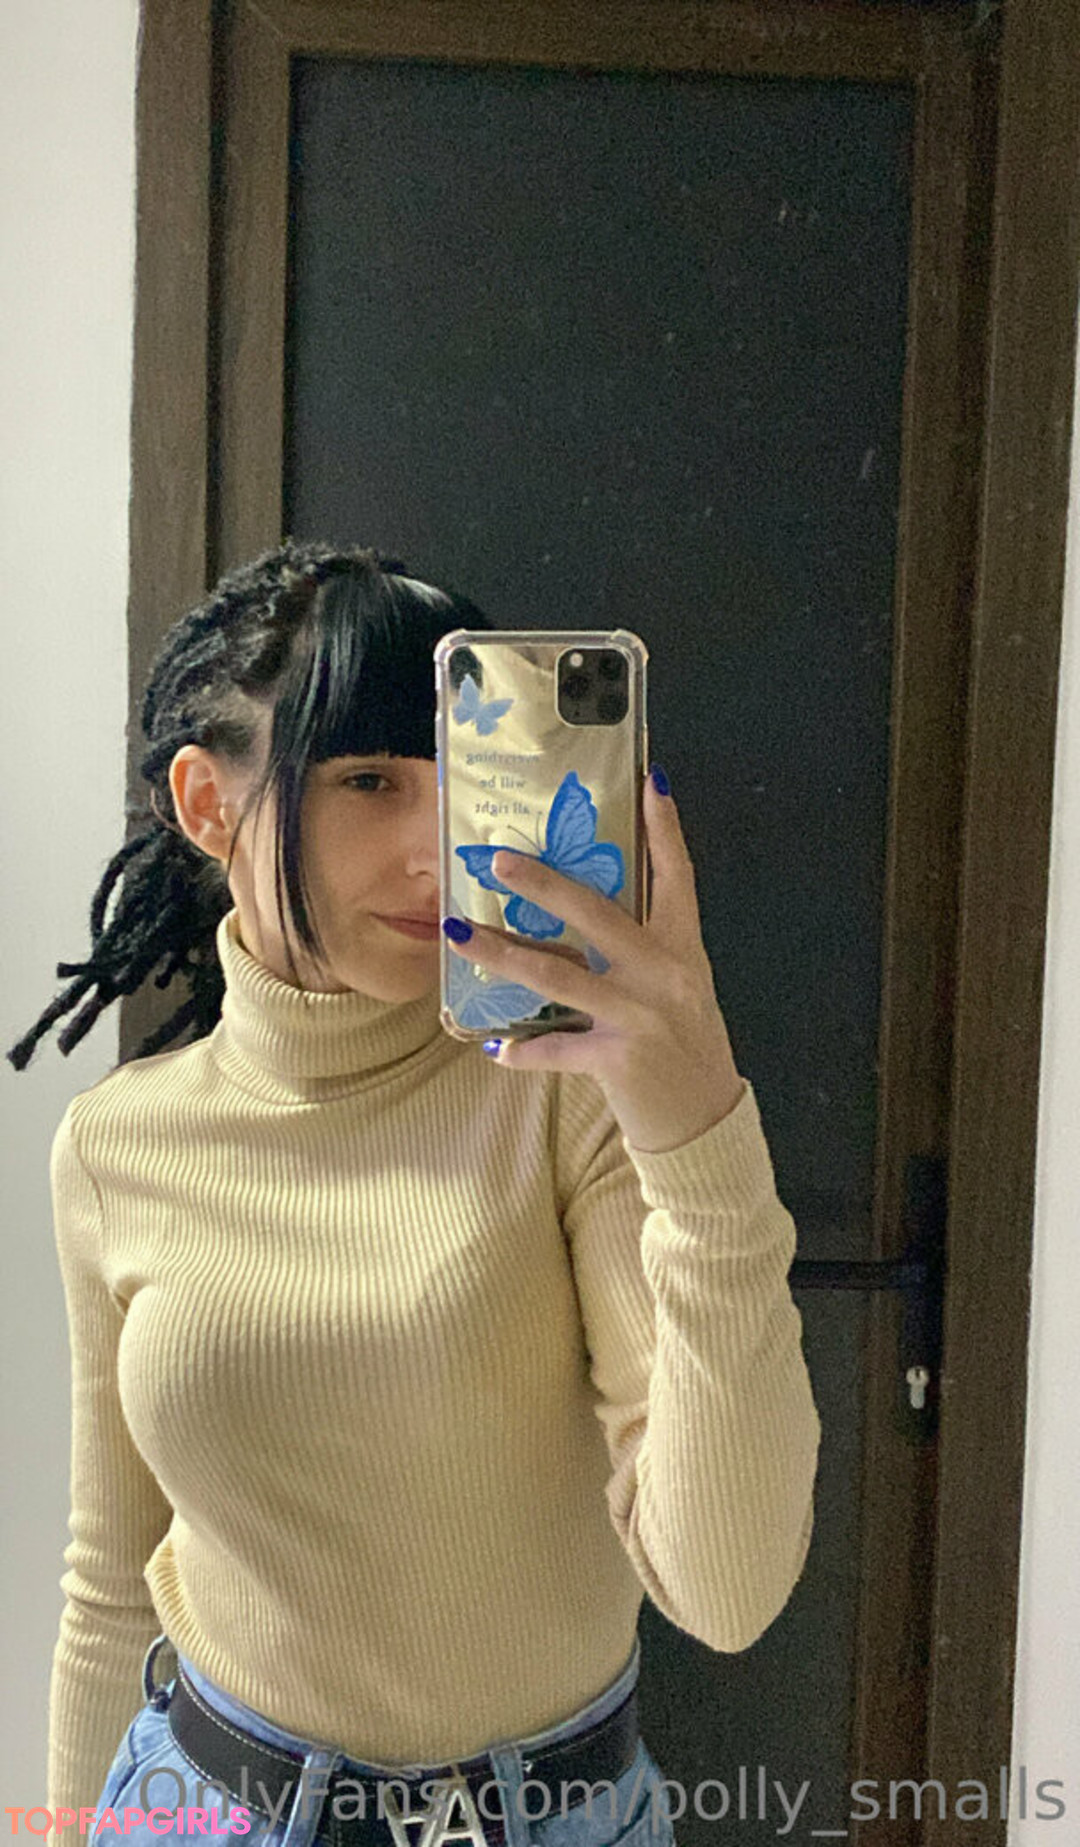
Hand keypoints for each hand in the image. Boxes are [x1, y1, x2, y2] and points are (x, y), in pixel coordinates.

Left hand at [443, 768, 745, 1152]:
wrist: (704, 1122)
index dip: (665, 830)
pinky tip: (495, 1047)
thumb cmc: (684, 1046)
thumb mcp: (677, 987)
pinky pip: (556, 1048)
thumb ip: (639, 949)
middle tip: (498, 859)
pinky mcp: (618, 1058)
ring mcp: (640, 1015)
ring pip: (556, 975)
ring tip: (460, 934)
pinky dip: (522, 1049)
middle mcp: (664, 974)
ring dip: (501, 953)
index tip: (648, 783)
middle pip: (596, 915)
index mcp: (682, 949)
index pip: (677, 877)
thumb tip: (579, 909)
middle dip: (542, 884)